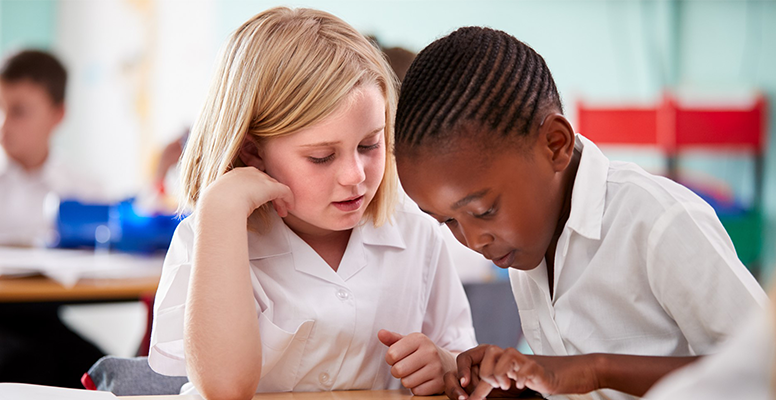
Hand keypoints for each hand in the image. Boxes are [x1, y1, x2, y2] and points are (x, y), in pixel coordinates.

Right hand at [199, 166, 293, 217]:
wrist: (221, 204)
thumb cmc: (216, 206)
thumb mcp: (219, 200)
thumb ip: (225, 201)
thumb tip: (225, 210)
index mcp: (236, 174)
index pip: (252, 179)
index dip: (258, 190)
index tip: (258, 201)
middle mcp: (249, 173)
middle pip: (266, 181)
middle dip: (271, 193)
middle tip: (274, 207)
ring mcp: (261, 179)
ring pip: (276, 187)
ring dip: (280, 200)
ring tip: (282, 212)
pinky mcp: (271, 187)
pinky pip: (285, 191)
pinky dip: (289, 199)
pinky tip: (289, 208)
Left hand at [378, 329, 455, 394]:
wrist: (446, 362)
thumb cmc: (421, 351)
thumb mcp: (408, 342)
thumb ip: (392, 339)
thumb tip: (380, 333)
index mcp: (420, 339)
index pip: (392, 354)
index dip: (390, 358)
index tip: (397, 357)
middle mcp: (430, 352)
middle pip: (398, 370)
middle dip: (397, 371)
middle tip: (404, 367)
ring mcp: (436, 368)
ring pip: (406, 382)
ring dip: (406, 380)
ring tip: (414, 373)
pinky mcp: (439, 383)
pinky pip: (416, 391)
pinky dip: (416, 388)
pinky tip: (422, 380)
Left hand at [447, 345, 598, 399]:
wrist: (561, 376)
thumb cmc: (531, 381)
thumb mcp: (504, 385)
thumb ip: (487, 387)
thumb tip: (468, 398)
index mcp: (496, 358)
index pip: (468, 357)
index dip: (462, 371)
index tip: (464, 388)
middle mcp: (506, 355)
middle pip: (484, 354)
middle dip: (483, 376)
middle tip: (491, 390)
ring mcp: (520, 358)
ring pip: (500, 357)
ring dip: (499, 375)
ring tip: (507, 385)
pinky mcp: (534, 366)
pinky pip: (521, 367)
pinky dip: (519, 379)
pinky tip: (521, 385)